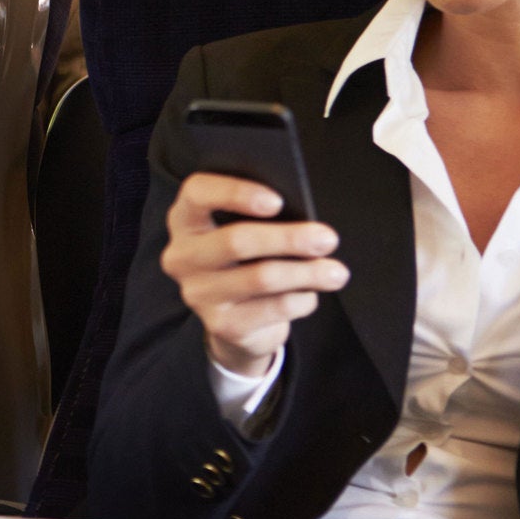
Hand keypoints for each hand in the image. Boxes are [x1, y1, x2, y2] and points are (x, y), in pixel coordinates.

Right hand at [161, 173, 347, 378]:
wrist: (237, 322)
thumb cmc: (249, 261)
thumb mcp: (248, 231)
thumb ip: (263, 218)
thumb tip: (305, 218)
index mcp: (186, 220)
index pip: (198, 193)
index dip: (235, 193)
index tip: (277, 201)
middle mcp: (183, 256)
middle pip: (236, 240)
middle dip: (290, 238)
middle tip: (327, 239)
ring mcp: (198, 293)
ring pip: (261, 277)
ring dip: (308, 273)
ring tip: (337, 272)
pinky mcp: (221, 325)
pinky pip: (274, 308)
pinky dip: (302, 299)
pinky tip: (311, 294)